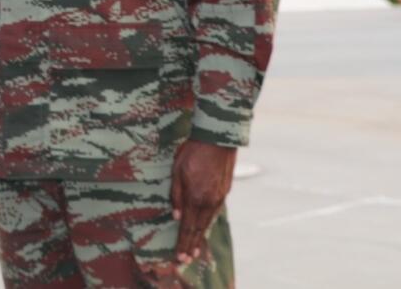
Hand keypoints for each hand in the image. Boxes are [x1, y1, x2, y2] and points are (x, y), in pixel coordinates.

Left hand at [170, 140, 235, 263]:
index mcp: (195, 197)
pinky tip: (203, 229)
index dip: (182, 243)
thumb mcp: (177, 171)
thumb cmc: (192, 152)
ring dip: (200, 237)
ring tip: (195, 251)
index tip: (179, 257)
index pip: (187, 227)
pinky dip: (207, 224)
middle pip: (198, 229)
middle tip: (186, 260)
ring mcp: (218, 198)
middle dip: (191, 245)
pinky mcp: (224, 192)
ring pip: (207, 223)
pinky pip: (214, 213)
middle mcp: (209, 202)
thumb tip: (176, 216)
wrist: (217, 139)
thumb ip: (176, 195)